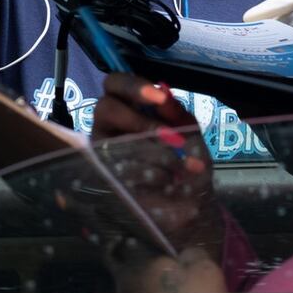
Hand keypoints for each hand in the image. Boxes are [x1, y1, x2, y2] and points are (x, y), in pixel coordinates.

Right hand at [91, 74, 220, 249]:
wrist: (191, 208)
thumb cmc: (188, 165)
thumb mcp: (190, 135)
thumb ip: (178, 114)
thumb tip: (165, 92)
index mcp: (128, 110)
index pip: (115, 83)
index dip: (133, 85)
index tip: (159, 97)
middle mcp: (108, 129)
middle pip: (104, 106)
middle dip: (139, 119)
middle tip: (168, 134)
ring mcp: (101, 155)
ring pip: (110, 140)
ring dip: (148, 149)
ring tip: (175, 163)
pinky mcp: (103, 182)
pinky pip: (116, 170)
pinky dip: (146, 173)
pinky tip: (165, 181)